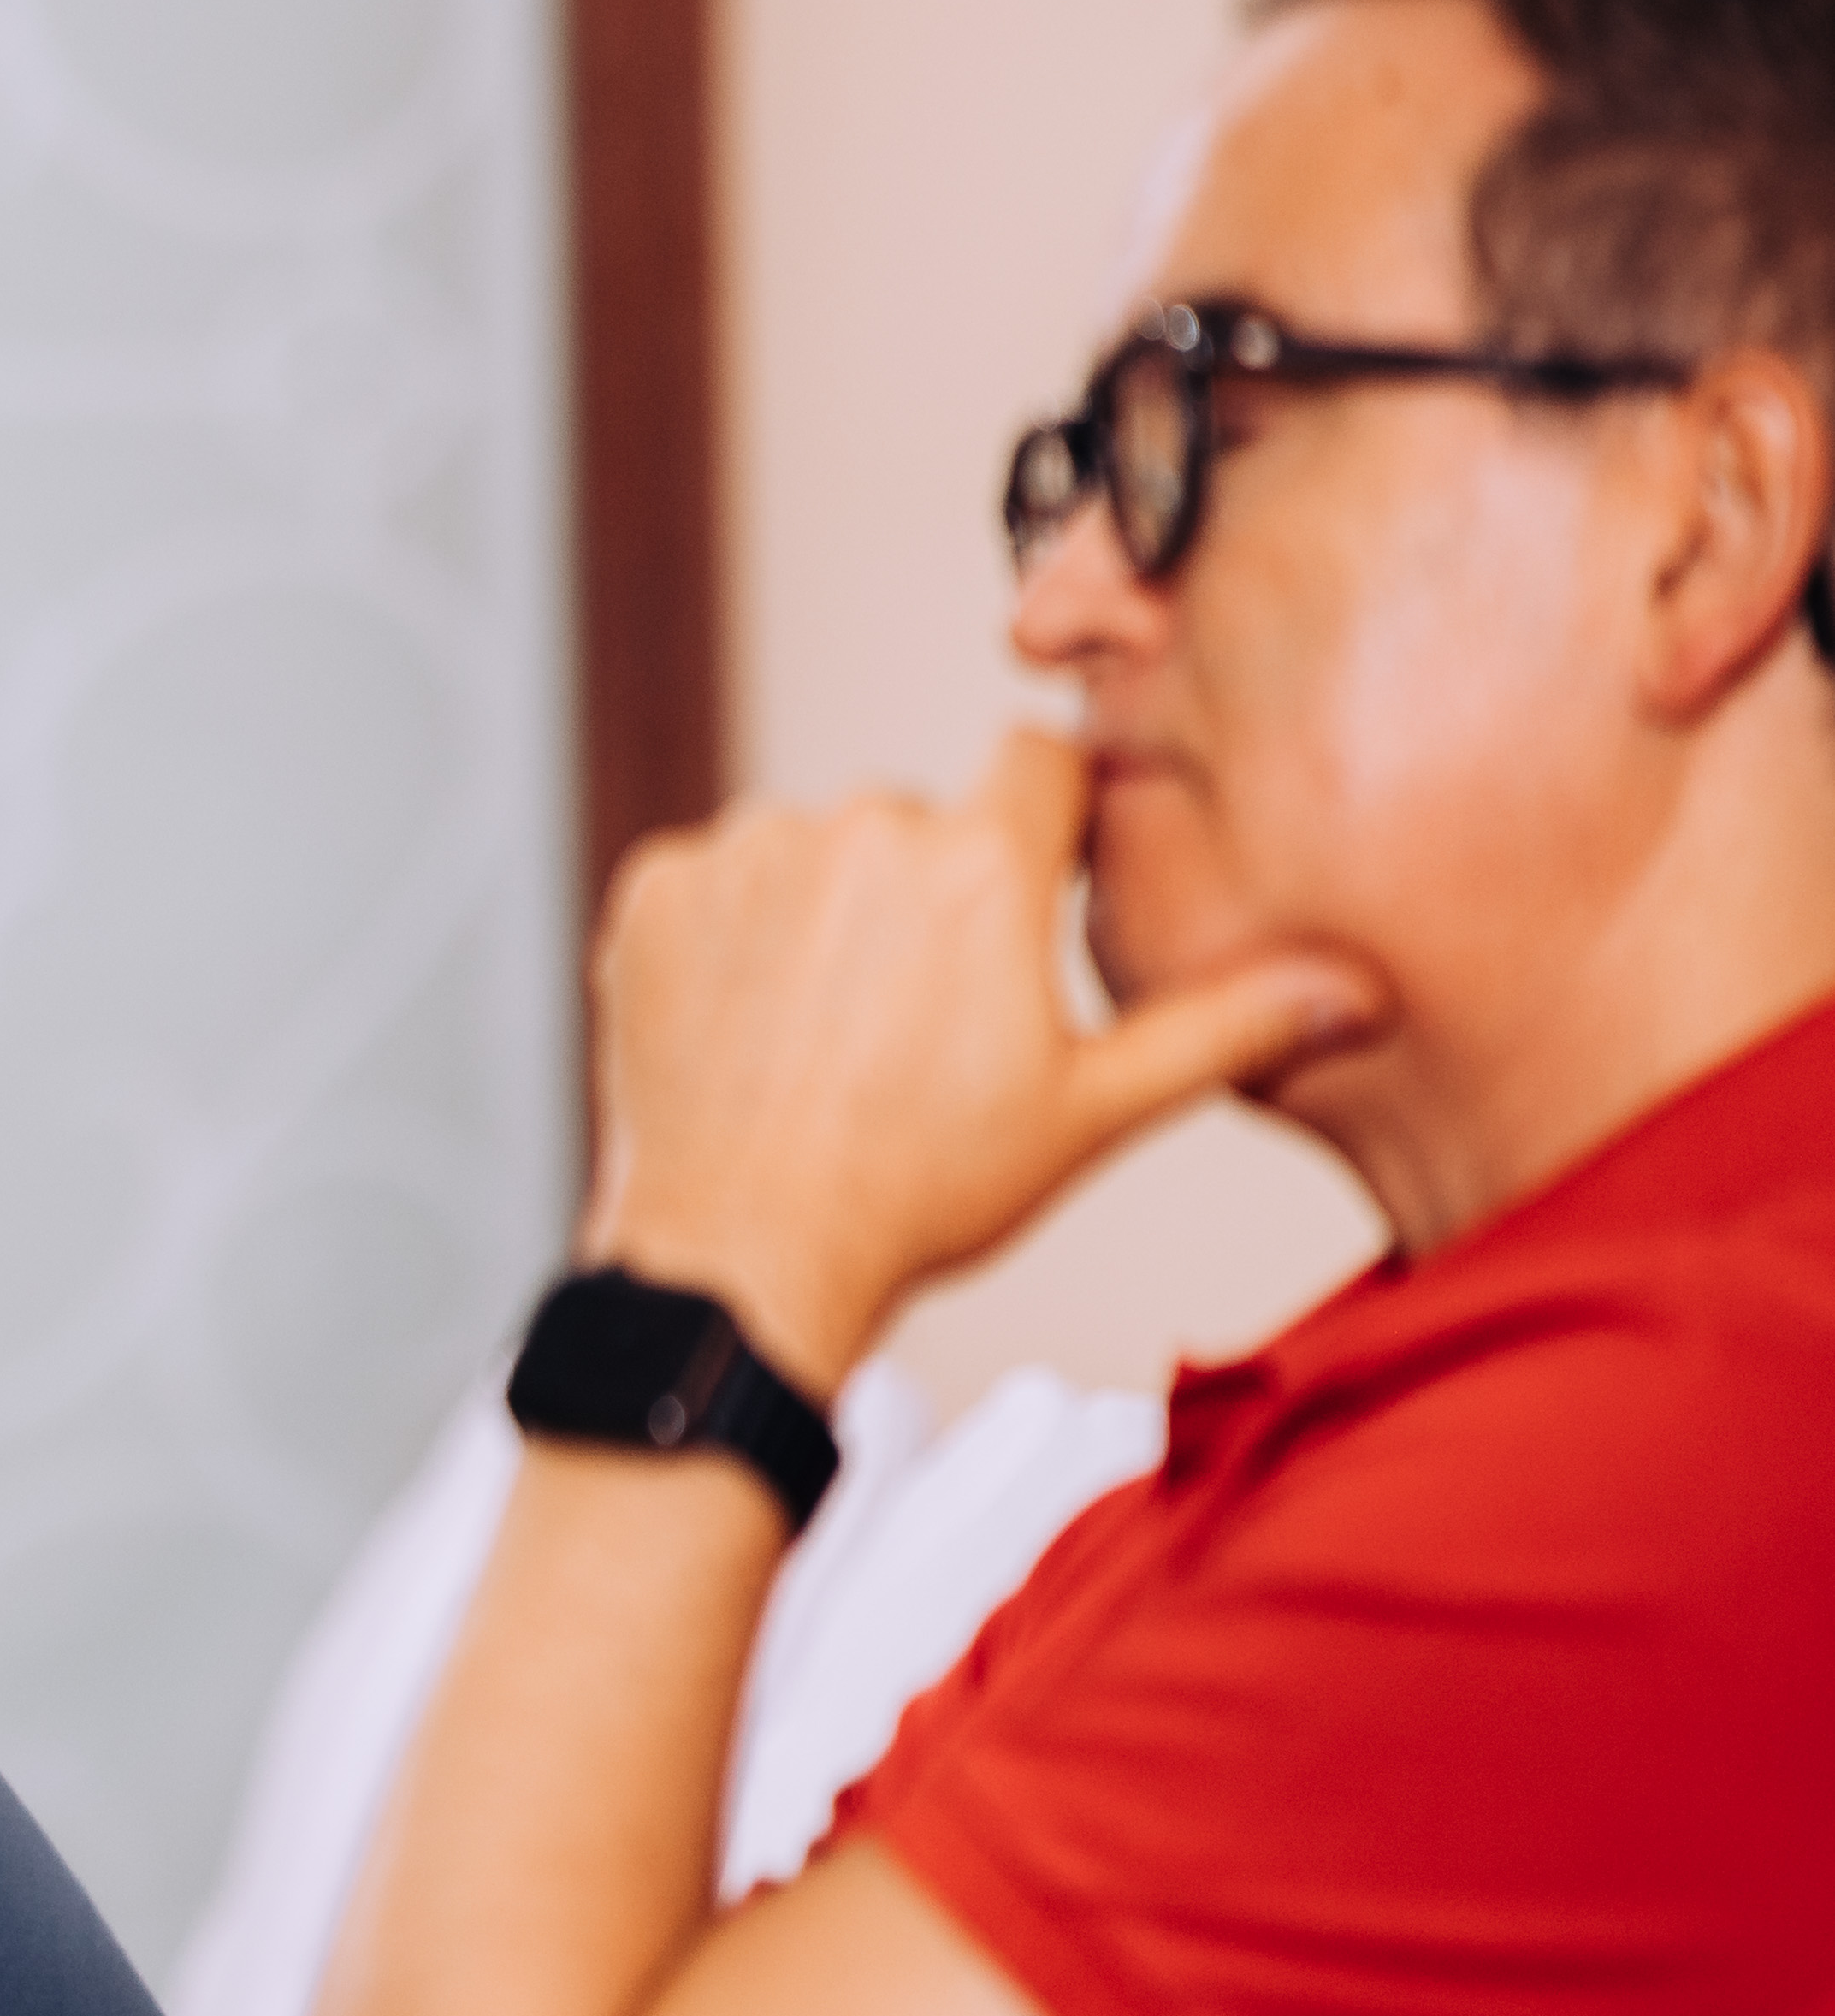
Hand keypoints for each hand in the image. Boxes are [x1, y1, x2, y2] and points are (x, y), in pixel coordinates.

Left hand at [581, 733, 1376, 1386]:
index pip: (1040, 762)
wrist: (742, 1254)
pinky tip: (753, 1026)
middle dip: (929, 891)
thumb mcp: (1095, 1108)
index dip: (1048, 819)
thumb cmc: (921, 1189)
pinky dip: (732, 937)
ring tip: (832, 1034)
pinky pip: (715, 881)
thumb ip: (1227, 1023)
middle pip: (919, 818)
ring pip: (813, 850)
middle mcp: (858, 827)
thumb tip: (1359, 988)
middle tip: (920, 1016)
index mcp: (980, 860)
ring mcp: (743, 853)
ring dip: (827, 912)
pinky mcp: (655, 890)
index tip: (1035, 886)